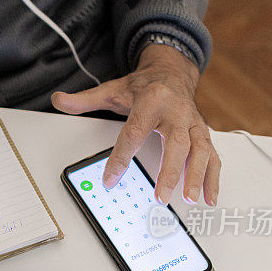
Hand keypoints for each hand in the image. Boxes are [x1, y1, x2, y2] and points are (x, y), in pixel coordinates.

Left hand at [52, 45, 220, 205]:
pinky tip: (209, 196)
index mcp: (152, 100)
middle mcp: (177, 111)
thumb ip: (85, 100)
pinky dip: (213, 177)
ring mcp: (193, 123)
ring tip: (190, 199)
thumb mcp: (112, 89)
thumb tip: (58, 100)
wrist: (172, 71)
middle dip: (170, 172)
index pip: (134, 132)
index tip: (110, 179)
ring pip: (200, 150)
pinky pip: (213, 155)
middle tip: (162, 196)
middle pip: (176, 144)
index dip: (121, 157)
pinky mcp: (203, 133)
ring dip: (197, 176)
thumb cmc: (144, 86)